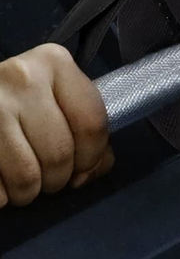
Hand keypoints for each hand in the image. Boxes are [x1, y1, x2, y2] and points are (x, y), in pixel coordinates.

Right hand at [0, 43, 113, 207]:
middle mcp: (22, 79)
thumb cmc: (21, 97)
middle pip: (59, 153)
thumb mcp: (56, 96)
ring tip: (25, 181)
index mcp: (54, 63)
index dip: (92, 157)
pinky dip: (3, 195)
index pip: (91, 123)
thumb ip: (86, 127)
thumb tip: (91, 171)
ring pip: (26, 176)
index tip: (84, 167)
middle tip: (50, 177)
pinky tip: (2, 180)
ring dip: (29, 191)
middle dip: (59, 179)